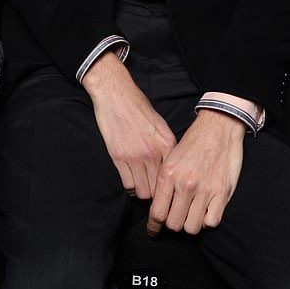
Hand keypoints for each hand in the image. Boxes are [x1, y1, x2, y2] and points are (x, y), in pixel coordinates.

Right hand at [82, 51, 176, 199]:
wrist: (115, 94)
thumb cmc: (138, 106)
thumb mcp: (160, 124)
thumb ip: (166, 146)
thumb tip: (170, 165)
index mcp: (167, 144)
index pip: (174, 178)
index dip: (171, 188)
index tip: (167, 192)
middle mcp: (154, 153)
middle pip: (159, 190)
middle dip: (157, 194)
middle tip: (153, 192)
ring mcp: (136, 156)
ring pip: (143, 191)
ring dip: (142, 190)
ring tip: (141, 185)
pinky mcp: (119, 157)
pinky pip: (127, 184)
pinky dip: (129, 185)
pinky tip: (130, 177)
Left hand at [147, 110, 245, 236]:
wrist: (218, 127)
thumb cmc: (193, 141)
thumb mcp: (170, 157)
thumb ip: (164, 181)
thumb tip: (157, 205)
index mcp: (168, 174)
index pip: (157, 212)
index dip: (154, 227)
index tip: (153, 231)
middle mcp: (185, 184)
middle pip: (174, 224)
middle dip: (173, 224)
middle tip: (176, 218)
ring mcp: (204, 190)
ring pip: (192, 227)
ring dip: (190, 224)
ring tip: (190, 214)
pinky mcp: (222, 193)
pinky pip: (211, 222)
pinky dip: (207, 220)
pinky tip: (205, 210)